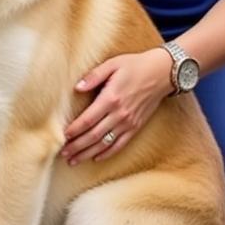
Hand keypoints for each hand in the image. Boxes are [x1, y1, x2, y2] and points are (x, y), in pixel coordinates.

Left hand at [61, 48, 172, 163]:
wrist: (162, 73)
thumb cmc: (135, 66)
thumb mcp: (112, 64)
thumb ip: (93, 76)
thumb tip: (77, 87)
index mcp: (111, 98)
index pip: (88, 119)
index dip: (75, 129)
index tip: (62, 135)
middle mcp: (120, 114)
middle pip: (94, 135)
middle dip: (77, 146)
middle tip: (63, 153)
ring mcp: (129, 123)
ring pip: (105, 144)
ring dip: (88, 154)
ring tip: (74, 160)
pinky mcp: (136, 127)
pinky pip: (120, 145)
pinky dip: (107, 153)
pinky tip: (95, 158)